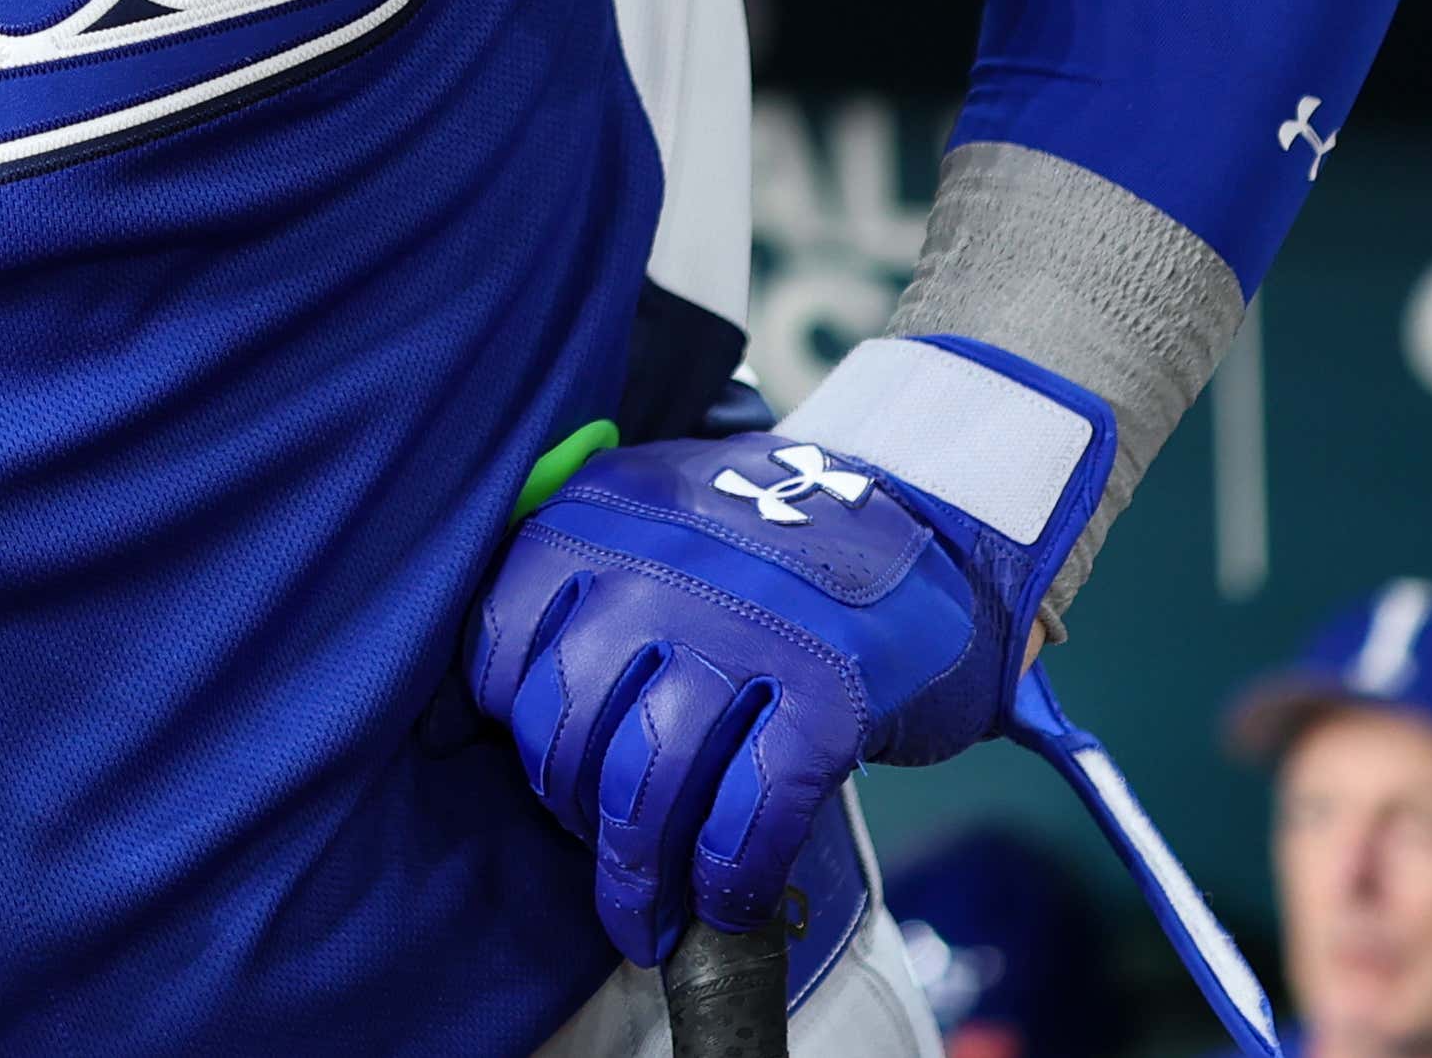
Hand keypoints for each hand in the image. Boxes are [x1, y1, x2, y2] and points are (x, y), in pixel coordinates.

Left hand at [470, 341, 1111, 963]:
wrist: (938, 523)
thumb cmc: (770, 551)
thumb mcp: (654, 518)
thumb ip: (577, 586)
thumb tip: (493, 719)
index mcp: (599, 512)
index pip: (499, 649)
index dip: (516, 732)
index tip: (549, 773)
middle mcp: (662, 559)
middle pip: (568, 726)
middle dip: (573, 815)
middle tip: (602, 852)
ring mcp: (751, 623)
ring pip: (648, 780)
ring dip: (639, 873)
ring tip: (645, 918)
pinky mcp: (834, 688)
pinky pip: (752, 812)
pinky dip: (730, 875)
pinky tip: (726, 903)